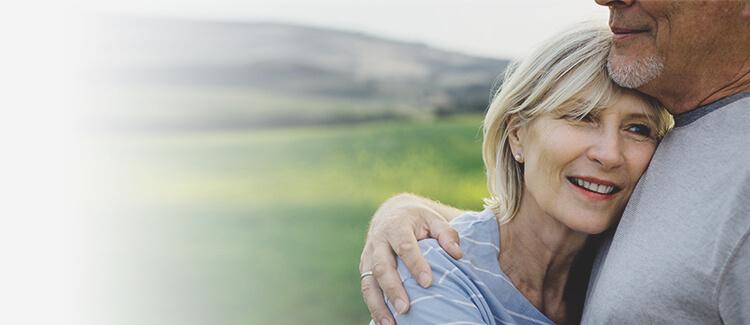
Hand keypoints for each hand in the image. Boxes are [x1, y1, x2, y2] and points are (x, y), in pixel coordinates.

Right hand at [360, 193, 462, 324]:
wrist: (391, 213)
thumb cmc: (418, 220)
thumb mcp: (433, 219)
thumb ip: (446, 233)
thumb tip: (457, 254)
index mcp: (396, 227)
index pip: (405, 247)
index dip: (415, 265)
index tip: (427, 283)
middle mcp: (378, 242)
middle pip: (382, 266)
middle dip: (392, 289)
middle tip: (405, 309)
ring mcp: (368, 256)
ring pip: (369, 282)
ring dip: (378, 305)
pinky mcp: (365, 268)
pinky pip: (367, 289)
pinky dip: (373, 307)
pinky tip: (383, 324)